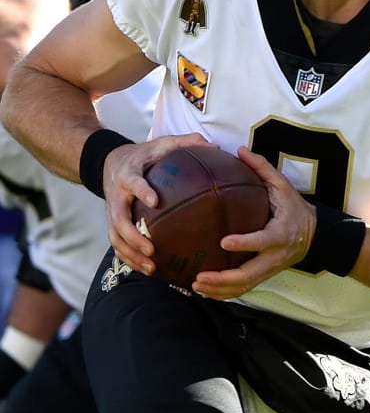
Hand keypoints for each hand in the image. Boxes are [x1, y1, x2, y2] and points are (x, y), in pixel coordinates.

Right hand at [102, 133, 217, 274]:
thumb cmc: (144, 155)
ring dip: (131, 254)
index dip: (142, 191)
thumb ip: (186, 143)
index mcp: (128, 175)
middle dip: (133, 237)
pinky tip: (150, 270)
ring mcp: (112, 212)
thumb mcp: (162, 144)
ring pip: (115, 238)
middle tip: (152, 249)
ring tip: (151, 267)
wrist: (111, 163)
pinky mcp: (113, 224)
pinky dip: (130, 259)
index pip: (133, 183)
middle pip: (118, 219)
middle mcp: (117, 196)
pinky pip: (118, 245)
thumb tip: (215, 144)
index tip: (155, 201)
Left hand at [190, 146, 316, 299]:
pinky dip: (224, 293)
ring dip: (220, 290)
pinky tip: (205, 290)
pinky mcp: (266, 276)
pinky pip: (244, 288)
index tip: (223, 241)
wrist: (316, 235)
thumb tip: (239, 150)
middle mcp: (275, 255)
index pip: (262, 241)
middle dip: (223, 280)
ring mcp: (270, 269)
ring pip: (244, 286)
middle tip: (199, 276)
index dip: (245, 243)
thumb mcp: (284, 187)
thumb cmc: (296, 209)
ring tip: (196, 285)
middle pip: (249, 274)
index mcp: (280, 233)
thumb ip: (262, 169)